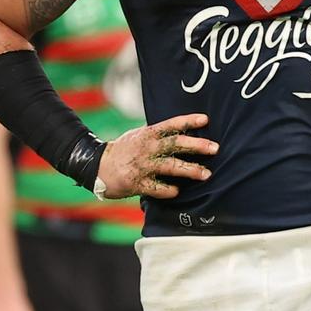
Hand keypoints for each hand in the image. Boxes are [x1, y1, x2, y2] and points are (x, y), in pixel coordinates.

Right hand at [97, 113, 217, 198]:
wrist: (96, 165)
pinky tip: (178, 191)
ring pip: (170, 166)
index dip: (188, 121)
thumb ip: (157, 134)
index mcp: (148, 134)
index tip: (206, 119)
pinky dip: (169, 190)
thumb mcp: (138, 136)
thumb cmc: (122, 150)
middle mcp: (147, 148)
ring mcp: (143, 165)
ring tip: (206, 174)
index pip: (171, 125)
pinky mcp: (137, 182)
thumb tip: (179, 130)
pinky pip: (157, 187)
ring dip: (190, 170)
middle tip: (215, 148)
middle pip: (176, 144)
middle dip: (197, 145)